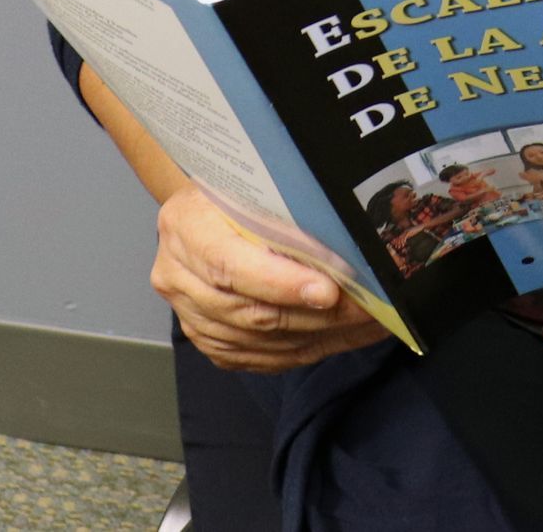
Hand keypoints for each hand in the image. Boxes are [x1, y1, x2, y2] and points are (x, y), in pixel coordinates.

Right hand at [150, 183, 385, 372]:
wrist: (208, 206)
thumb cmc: (238, 189)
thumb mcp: (254, 184)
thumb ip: (286, 212)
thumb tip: (345, 236)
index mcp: (185, 224)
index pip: (230, 264)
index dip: (280, 283)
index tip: (328, 291)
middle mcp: (177, 274)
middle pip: (249, 311)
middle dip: (315, 315)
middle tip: (365, 308)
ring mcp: (188, 313)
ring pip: (258, 341)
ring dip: (318, 336)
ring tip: (365, 323)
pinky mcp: (207, 339)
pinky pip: (258, 358)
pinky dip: (304, 350)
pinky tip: (340, 336)